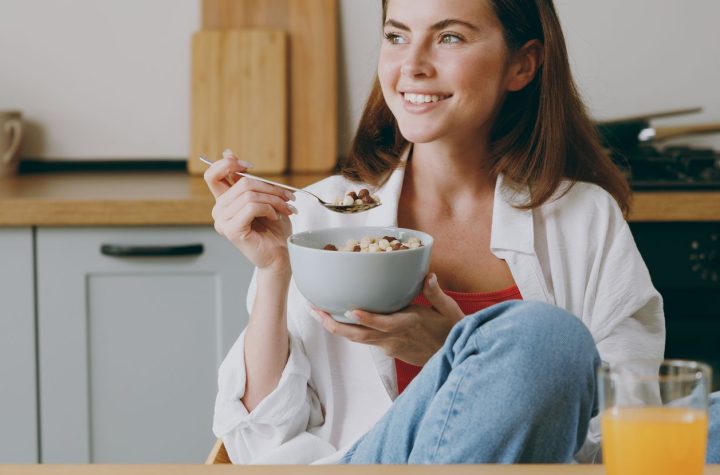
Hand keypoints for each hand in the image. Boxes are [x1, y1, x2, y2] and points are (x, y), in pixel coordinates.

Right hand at [204, 149, 295, 270]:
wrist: (280, 254)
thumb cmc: (274, 229)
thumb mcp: (263, 197)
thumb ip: (247, 179)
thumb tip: (228, 152)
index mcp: (224, 201)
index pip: (212, 174)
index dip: (228, 164)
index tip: (249, 166)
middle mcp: (219, 211)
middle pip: (241, 182)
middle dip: (269, 187)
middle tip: (287, 195)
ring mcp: (223, 222)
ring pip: (249, 194)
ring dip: (273, 199)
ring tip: (284, 208)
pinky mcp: (232, 230)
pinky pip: (251, 207)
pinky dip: (269, 209)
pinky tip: (274, 217)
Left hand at [312, 273, 464, 365]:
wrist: (452, 358)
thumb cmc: (451, 331)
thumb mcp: (449, 310)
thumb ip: (435, 293)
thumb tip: (428, 276)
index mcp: (409, 324)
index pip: (384, 323)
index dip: (367, 318)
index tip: (350, 310)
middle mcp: (394, 337)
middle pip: (360, 335)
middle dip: (335, 324)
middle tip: (315, 311)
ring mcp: (389, 346)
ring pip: (358, 339)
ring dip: (336, 328)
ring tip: (317, 313)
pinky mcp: (388, 350)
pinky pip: (365, 340)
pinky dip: (350, 330)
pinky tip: (337, 319)